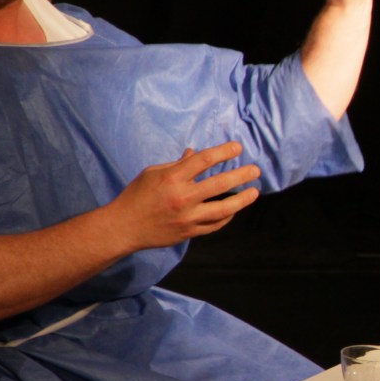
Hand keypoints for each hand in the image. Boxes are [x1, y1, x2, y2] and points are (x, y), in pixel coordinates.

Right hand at [107, 141, 260, 250]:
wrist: (124, 227)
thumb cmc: (136, 196)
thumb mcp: (153, 173)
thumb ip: (177, 164)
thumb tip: (194, 153)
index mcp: (172, 178)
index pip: (204, 160)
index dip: (223, 152)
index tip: (237, 148)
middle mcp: (182, 197)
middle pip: (220, 183)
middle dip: (241, 175)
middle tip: (255, 170)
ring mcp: (187, 217)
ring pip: (223, 209)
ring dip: (242, 199)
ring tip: (254, 192)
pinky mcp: (189, 232)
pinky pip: (215, 224)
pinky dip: (227, 216)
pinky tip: (234, 209)